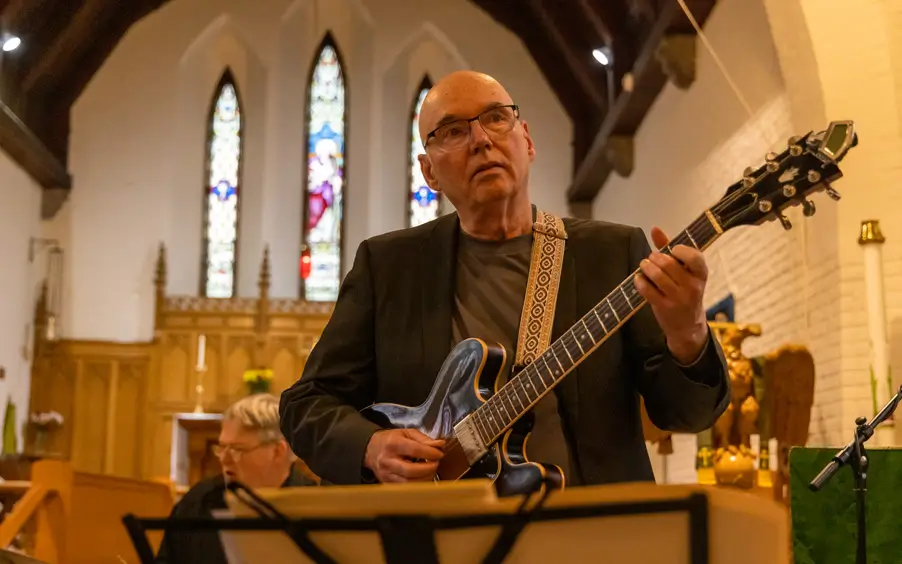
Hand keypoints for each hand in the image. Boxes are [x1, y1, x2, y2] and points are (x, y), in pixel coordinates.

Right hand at [364, 428, 445, 482]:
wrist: (371, 450)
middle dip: (429, 468)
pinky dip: (418, 484)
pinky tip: (421, 476)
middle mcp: (388, 461)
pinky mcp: (387, 484)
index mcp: (393, 444)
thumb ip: (424, 439)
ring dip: (425, 478)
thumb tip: (440, 445)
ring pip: (409, 483)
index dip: (431, 453)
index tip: (439, 453)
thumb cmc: (391, 440)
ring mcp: (386, 475)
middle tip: (436, 463)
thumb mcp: (407, 432)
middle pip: (411, 470)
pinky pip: (406, 489)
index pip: (415, 450)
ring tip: (429, 470)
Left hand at [634, 226, 708, 363]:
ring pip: (658, 276)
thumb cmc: (685, 291)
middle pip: (669, 264)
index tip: (672, 250)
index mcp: (701, 274)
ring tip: (644, 265)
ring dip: (646, 267)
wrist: (687, 325)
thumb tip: (655, 228)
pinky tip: (638, 278)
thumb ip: (669, 248)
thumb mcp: (685, 271)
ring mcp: (679, 298)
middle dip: (655, 257)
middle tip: (651, 258)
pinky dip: (639, 281)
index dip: (680, 250)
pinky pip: (648, 290)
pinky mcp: (664, 307)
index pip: (694, 257)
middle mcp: (692, 286)